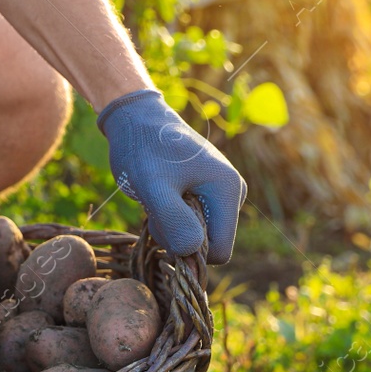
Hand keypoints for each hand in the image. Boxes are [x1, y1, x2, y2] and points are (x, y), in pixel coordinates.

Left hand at [98, 89, 244, 262]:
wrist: (136, 119)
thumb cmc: (143, 149)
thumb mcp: (152, 187)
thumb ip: (174, 221)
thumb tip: (193, 251)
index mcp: (229, 190)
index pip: (219, 252)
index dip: (188, 248)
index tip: (164, 222)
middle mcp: (234, 192)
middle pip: (207, 244)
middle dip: (178, 235)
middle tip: (156, 205)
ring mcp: (222, 193)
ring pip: (198, 236)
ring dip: (172, 226)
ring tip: (158, 196)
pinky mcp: (209, 193)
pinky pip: (192, 223)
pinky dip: (171, 217)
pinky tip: (162, 194)